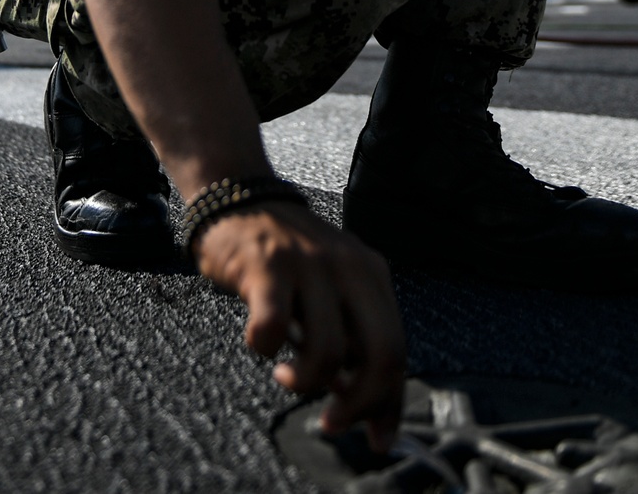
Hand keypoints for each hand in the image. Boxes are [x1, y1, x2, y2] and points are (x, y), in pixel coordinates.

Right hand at [194, 204, 404, 446]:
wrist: (240, 199)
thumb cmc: (286, 258)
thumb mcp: (332, 288)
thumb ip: (351, 336)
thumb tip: (369, 408)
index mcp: (370, 272)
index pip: (396, 348)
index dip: (389, 402)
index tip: (377, 437)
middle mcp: (348, 265)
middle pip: (380, 353)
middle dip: (359, 404)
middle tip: (333, 423)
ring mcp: (309, 263)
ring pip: (328, 352)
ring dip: (305, 382)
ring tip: (286, 377)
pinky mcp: (267, 266)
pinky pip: (272, 329)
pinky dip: (264, 349)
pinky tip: (259, 342)